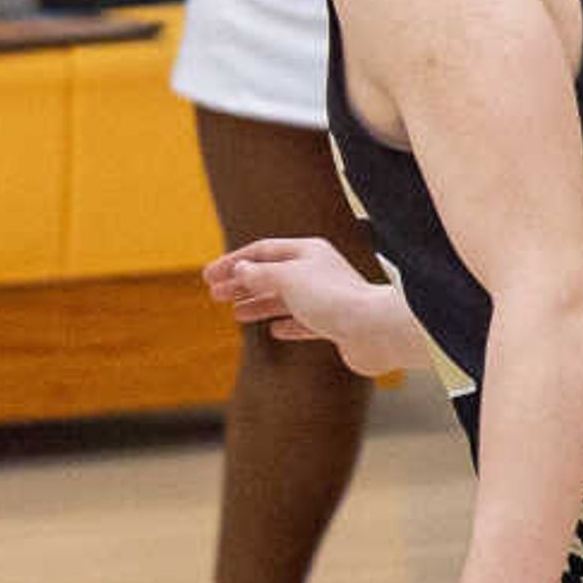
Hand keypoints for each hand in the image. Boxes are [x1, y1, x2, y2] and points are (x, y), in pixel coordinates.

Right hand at [207, 237, 408, 372]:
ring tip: (237, 313)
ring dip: (258, 304)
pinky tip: (274, 330)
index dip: (232, 263)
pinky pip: (304, 322)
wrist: (374, 329)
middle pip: (271, 274)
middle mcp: (318, 271)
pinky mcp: (334, 325)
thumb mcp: (287, 278)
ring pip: (285, 299)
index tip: (208, 277)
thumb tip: (242, 269)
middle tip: (216, 295)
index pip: (261, 252)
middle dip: (242, 283)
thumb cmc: (333, 297)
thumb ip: (260, 273)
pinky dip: (286, 324)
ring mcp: (327, 298)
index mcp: (308, 252)